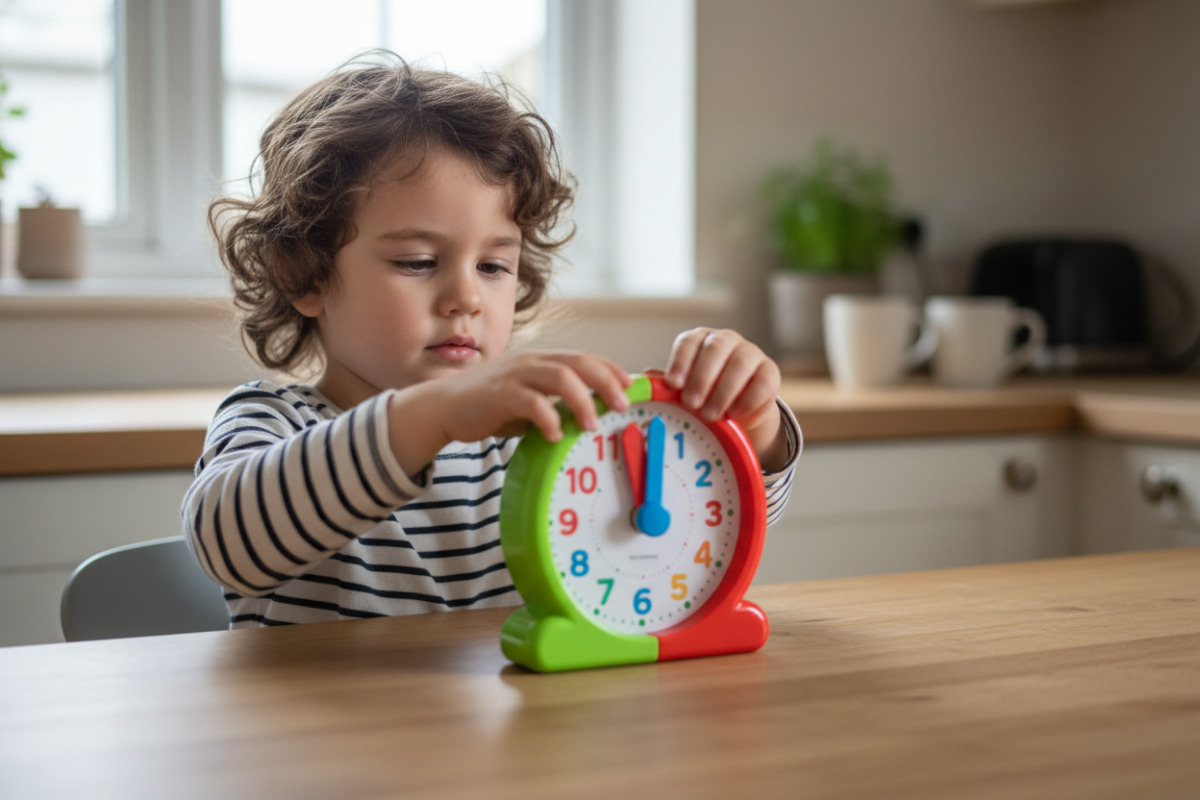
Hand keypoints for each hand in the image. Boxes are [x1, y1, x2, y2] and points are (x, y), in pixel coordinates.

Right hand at [387, 351, 631, 477]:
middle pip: (579, 363)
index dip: (611, 369)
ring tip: (592, 425)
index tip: (632, 386)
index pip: (585, 358)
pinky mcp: (498, 393)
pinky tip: (555, 436)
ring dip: (582, 401)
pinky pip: (530, 402)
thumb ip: (556, 404)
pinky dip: (548, 418)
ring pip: (559, 377)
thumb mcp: (530, 401)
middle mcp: (532, 361)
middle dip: (606, 382)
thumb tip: (591, 418)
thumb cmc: (491, 406)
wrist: (444, 407)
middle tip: (623, 406)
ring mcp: (514, 375)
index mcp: (542, 360)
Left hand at [663, 328, 787, 470]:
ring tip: (710, 415)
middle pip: (714, 349)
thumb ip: (668, 386)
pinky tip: (735, 414)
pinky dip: (747, 400)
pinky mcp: (770, 371)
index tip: (673, 384)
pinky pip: (762, 381)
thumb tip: (644, 380)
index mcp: (699, 341)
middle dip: (701, 378)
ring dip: (723, 391)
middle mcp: (725, 340)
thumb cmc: (705, 396)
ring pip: (740, 362)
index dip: (680, 362)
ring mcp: (750, 353)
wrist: (739, 410)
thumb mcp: (686, 391)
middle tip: (691, 404)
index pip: (689, 342)